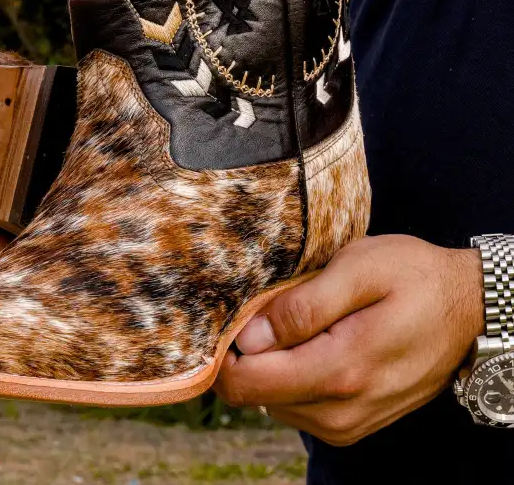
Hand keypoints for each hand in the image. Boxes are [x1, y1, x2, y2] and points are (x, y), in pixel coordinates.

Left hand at [214, 235, 483, 445]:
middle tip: (274, 306)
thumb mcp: (357, 270)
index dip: (225, 348)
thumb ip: (301, 307)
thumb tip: (249, 338)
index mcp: (339, 372)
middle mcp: (341, 412)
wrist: (470, 307)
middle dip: (249, 352)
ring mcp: (349, 424)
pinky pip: (298, 405)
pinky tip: (315, 339)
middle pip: (253, 395)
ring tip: (304, 319)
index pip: (245, 384)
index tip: (235, 312)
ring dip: (273, 363)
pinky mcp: (353, 423)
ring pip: (272, 402)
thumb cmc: (413, 276)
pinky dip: (293, 374)